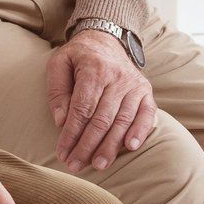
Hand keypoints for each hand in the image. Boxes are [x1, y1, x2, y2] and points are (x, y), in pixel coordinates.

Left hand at [46, 29, 156, 173]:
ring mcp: (134, 84)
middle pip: (102, 118)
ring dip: (110, 146)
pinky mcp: (145, 91)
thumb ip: (56, 91)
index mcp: (94, 69)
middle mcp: (117, 77)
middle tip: (75, 165)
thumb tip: (62, 121)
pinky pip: (146, 114)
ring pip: (122, 120)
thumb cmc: (78, 56)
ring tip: (99, 165)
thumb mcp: (59, 64)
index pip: (82, 108)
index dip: (71, 133)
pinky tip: (131, 147)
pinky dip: (140, 131)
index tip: (62, 152)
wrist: (106, 38)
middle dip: (87, 145)